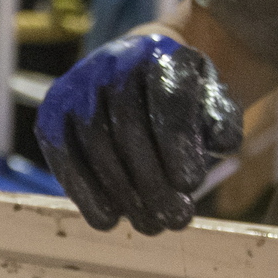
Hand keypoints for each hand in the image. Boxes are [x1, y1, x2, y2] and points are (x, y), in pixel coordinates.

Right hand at [33, 34, 239, 233]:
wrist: (141, 71)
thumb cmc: (184, 97)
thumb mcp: (212, 100)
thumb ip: (221, 118)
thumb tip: (222, 143)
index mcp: (162, 52)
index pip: (168, 97)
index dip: (177, 143)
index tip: (191, 185)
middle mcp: (114, 62)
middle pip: (128, 125)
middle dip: (152, 179)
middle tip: (175, 219)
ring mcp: (79, 85)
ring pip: (95, 140)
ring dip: (122, 191)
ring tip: (150, 225)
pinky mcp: (54, 110)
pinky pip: (62, 151)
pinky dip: (83, 190)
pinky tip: (107, 219)